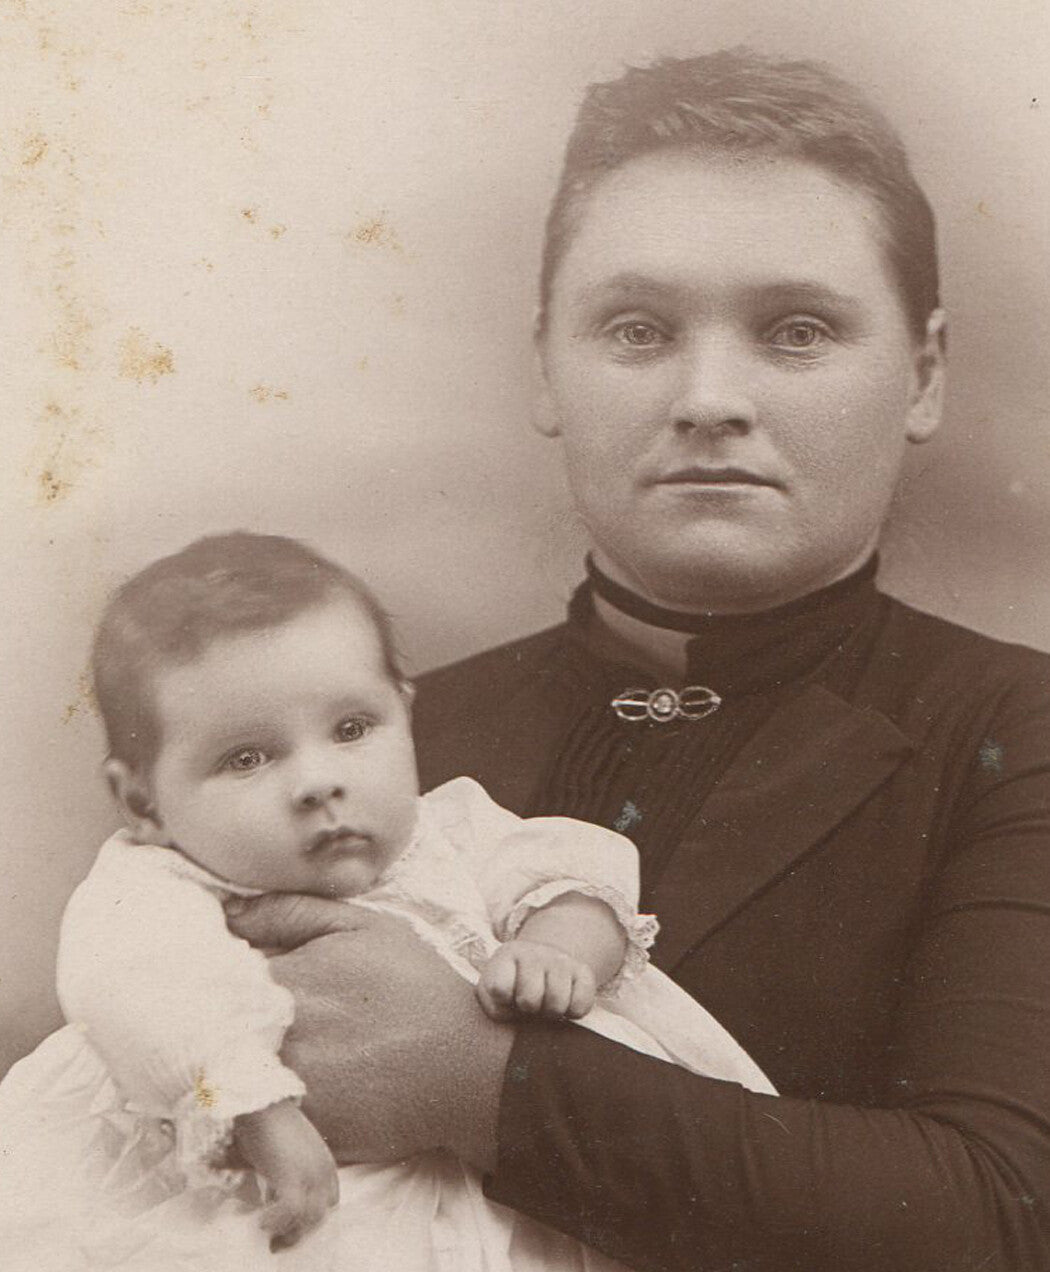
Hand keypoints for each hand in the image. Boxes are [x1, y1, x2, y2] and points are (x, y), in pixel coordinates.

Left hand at [225, 895, 512, 1171]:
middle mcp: (271, 1039)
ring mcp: (283, 1092)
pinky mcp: (296, 1135)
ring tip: (261, 1056)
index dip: (215, 979)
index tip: (224, 980)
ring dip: (234, 1068)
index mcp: (280, 983)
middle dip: (221, 1024)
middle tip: (246, 1020)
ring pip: (227, 1080)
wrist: (464, 1067)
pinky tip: (280, 1094)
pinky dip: (254, 1112)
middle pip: (215, 1032)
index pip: (212, 979)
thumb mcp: (362, 927)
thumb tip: (226, 915)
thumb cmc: (415, 987)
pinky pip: (249, 1127)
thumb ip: (290, 913)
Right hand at [234, 1099, 338, 1249]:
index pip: (329, 1203)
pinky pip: (291, 1212)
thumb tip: (274, 1199)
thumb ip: (290, 1175)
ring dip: (288, 1231)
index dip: (311, 1218)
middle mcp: (323, 1171)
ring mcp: (310, 1174)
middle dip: (300, 1231)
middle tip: (278, 1240)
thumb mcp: (289, 1153)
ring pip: (308, 1219)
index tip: (291, 1227)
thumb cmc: (271, 1125)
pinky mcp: (292, 1176)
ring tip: (268, 1234)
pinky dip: (277, 1222)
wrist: (263, 1104)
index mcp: (326, 1164)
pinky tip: (261, 1223)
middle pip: (320, 1216)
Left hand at [478, 938, 596, 1021]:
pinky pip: (580, 1006)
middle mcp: (535, 952)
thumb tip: (513, 1012)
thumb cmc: (514, 987)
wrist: (544, 964)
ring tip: (546, 1003)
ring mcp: (561, 959)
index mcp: (507, 955)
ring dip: (550, 1012)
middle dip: (528, 1009)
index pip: (499, 988)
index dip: (503, 1001)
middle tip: (529, 1004)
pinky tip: (564, 1002)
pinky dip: (572, 1013)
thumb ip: (495, 1006)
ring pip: (557, 1004)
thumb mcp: (494, 994)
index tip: (506, 997)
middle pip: (529, 999)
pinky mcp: (584, 971)